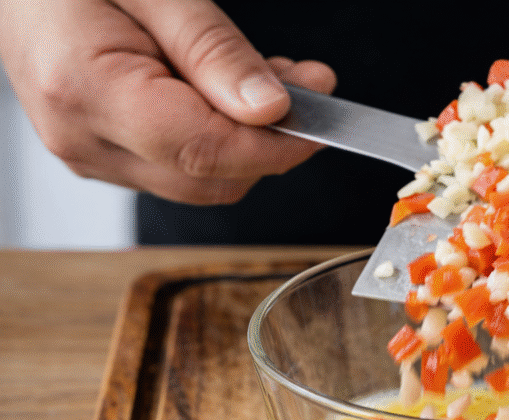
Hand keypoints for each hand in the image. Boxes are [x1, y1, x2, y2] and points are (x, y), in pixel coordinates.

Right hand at [0, 0, 335, 204]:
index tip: (324, 120)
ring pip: (200, 179)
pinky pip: (178, 164)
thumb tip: (272, 110)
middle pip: (209, 179)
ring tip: (271, 77)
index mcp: (84, 91)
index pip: (206, 153)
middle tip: (310, 84)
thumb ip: (213, 49)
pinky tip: (229, 92)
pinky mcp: (101, 153)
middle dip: (270, 141)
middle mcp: (81, 138)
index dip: (276, 146)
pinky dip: (217, 136)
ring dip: (248, 139)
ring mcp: (88, 153)